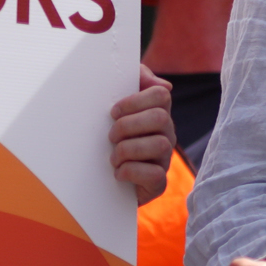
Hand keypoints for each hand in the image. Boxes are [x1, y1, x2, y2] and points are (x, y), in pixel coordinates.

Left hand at [109, 69, 174, 201]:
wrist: (100, 183)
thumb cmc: (110, 139)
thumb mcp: (117, 108)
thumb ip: (136, 82)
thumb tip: (164, 85)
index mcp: (157, 114)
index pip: (161, 95)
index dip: (134, 101)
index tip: (113, 112)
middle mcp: (166, 135)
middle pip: (160, 117)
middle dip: (128, 125)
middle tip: (111, 136)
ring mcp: (164, 159)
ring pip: (160, 145)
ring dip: (127, 150)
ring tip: (113, 157)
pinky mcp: (158, 183)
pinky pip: (155, 174)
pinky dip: (131, 172)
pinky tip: (118, 173)